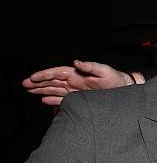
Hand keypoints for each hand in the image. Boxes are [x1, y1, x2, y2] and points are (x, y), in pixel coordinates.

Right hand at [22, 60, 137, 104]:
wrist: (125, 90)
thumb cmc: (116, 79)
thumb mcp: (104, 71)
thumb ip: (90, 66)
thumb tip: (76, 62)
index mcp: (78, 73)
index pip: (57, 73)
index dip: (45, 75)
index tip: (33, 78)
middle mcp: (75, 81)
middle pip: (53, 81)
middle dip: (39, 82)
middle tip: (25, 85)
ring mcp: (76, 90)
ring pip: (55, 89)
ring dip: (43, 90)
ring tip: (30, 91)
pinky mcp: (80, 98)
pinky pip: (64, 98)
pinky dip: (54, 100)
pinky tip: (44, 100)